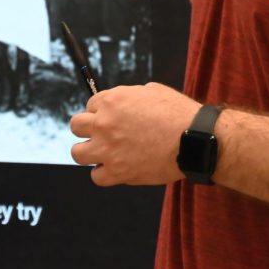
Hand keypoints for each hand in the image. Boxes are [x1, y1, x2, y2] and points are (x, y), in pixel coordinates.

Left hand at [69, 83, 200, 185]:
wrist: (193, 139)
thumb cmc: (177, 113)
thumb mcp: (151, 92)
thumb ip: (130, 97)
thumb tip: (123, 102)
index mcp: (112, 100)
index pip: (91, 104)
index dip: (101, 112)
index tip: (110, 118)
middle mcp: (104, 123)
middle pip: (76, 126)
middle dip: (87, 129)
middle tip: (101, 134)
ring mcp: (108, 149)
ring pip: (78, 153)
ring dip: (88, 152)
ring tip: (102, 154)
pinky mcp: (117, 172)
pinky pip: (96, 177)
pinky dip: (104, 174)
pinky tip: (115, 169)